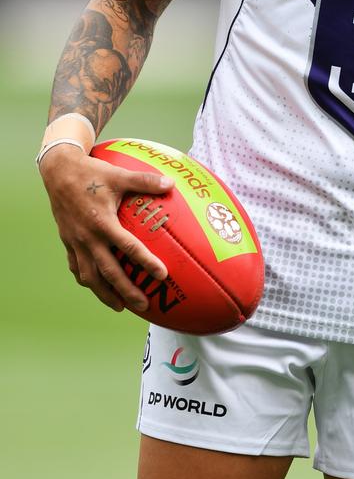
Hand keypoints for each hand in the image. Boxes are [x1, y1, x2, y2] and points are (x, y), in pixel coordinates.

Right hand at [39, 143, 173, 312]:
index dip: (145, 262)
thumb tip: (171, 183)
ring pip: (89, 276)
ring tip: (120, 306)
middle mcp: (87, 237)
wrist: (58, 172)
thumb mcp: (120, 175)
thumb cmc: (92, 172)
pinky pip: (76, 267)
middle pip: (108, 272)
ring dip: (105, 293)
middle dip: (126, 291)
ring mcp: (75, 242)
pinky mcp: (67, 242)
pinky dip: (87, 279)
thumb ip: (145, 180)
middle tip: (144, 305)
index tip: (162, 275)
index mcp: (102, 223)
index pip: (128, 248)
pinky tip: (97, 286)